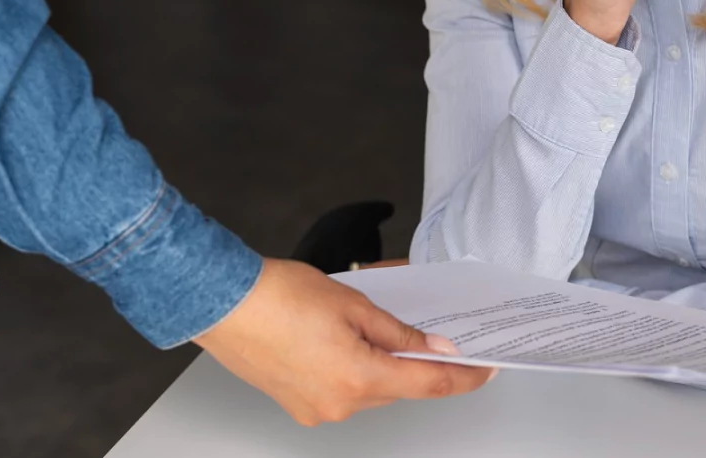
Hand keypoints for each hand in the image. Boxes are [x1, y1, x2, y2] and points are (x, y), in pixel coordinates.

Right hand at [193, 258, 492, 425]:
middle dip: (410, 358)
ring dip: (376, 361)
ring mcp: (316, 410)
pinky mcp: (297, 404)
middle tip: (419, 327)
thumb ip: (401, 332)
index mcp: (360, 379)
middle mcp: (340, 405)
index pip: (430, 384)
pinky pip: (340, 390)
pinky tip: (336, 338)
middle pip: (397, 387)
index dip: (464, 377)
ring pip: (368, 389)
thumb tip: (435, 348)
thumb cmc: (278, 295)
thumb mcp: (354, 303)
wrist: (219, 301)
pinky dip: (348, 367)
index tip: (486, 370)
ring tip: (358, 323)